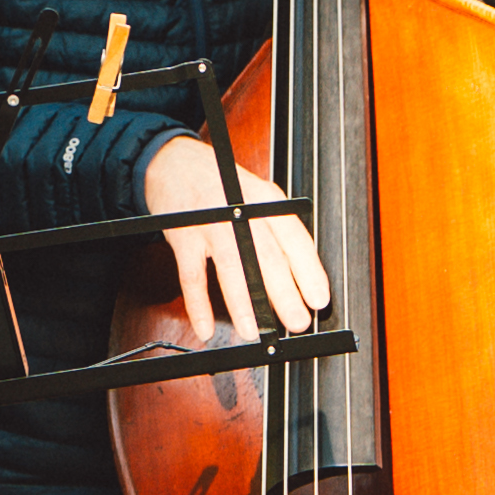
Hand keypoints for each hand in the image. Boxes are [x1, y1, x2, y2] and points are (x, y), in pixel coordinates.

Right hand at [142, 130, 332, 334]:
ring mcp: (210, 224)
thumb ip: (276, 230)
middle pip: (267, 256)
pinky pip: (192, 277)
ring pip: (232, 268)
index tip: (319, 299)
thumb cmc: (223, 185)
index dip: (309, 271)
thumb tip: (299, 277)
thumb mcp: (258, 196)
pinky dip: (199, 306)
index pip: (293, 238)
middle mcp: (240, 211)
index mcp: (265, 201)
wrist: (175, 163)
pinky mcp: (183, 237)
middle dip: (284, 294)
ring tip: (254, 331)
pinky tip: (206, 328)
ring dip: (244, 305)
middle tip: (297, 322)